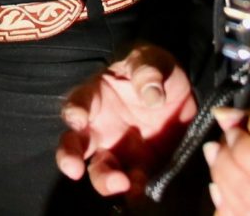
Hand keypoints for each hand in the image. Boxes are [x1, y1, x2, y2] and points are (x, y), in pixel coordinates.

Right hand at [56, 45, 196, 198]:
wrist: (180, 92)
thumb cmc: (156, 68)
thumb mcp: (152, 59)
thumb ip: (148, 71)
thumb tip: (152, 96)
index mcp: (96, 95)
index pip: (78, 102)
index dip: (74, 112)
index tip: (77, 121)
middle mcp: (99, 126)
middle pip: (74, 144)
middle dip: (69, 157)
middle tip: (73, 169)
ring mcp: (117, 148)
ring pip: (98, 169)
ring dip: (103, 179)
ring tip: (119, 182)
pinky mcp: (139, 165)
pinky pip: (130, 181)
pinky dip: (131, 190)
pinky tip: (138, 189)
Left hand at [205, 109, 249, 215]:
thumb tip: (228, 118)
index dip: (240, 145)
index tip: (233, 128)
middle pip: (249, 194)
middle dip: (226, 164)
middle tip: (221, 143)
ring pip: (245, 213)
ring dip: (224, 184)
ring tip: (223, 160)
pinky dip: (232, 206)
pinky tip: (228, 190)